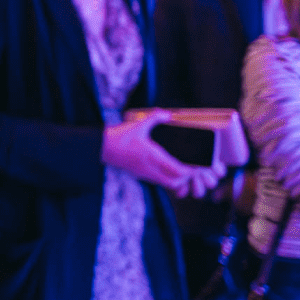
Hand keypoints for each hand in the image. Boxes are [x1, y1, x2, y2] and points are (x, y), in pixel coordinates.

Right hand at [106, 110, 223, 197]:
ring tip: (181, 171)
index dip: (189, 171)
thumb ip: (155, 118)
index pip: (177, 170)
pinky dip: (167, 180)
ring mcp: (145, 173)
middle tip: (191, 169)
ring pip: (167, 185)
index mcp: (152, 155)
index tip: (196, 166)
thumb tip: (168, 114)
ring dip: (177, 181)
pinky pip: (159, 182)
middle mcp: (150, 168)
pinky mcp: (141, 175)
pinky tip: (168, 170)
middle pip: (175, 183)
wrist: (102, 148)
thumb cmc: (120, 136)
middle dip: (186, 179)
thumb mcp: (138, 124)